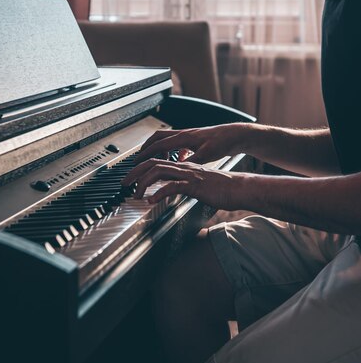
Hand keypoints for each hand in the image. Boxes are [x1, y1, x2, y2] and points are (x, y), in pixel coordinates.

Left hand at [122, 158, 243, 208]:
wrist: (238, 188)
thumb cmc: (221, 188)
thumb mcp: (198, 185)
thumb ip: (184, 185)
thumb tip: (171, 191)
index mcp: (183, 167)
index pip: (157, 162)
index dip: (141, 168)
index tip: (131, 178)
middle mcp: (183, 167)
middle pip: (152, 163)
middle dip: (135, 172)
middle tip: (124, 184)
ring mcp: (188, 175)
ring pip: (159, 171)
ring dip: (143, 182)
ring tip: (135, 193)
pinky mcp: (194, 185)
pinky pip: (173, 186)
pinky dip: (160, 192)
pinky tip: (152, 201)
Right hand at [135, 123, 252, 165]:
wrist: (235, 135)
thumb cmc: (222, 142)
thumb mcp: (206, 155)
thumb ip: (191, 161)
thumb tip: (178, 168)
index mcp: (183, 137)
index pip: (158, 145)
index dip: (146, 153)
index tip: (136, 160)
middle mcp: (183, 134)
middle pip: (158, 138)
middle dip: (146, 148)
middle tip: (138, 158)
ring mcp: (188, 136)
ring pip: (167, 140)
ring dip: (158, 149)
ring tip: (156, 161)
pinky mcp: (194, 140)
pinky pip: (177, 144)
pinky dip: (173, 151)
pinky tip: (178, 159)